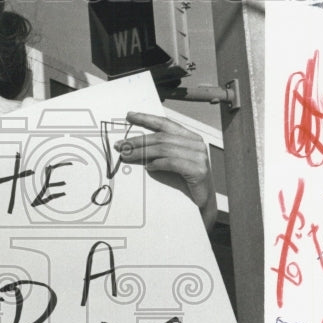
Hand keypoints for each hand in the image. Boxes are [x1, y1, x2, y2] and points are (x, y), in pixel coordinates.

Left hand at [117, 112, 217, 231]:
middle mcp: (196, 144)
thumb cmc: (184, 185)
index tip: (129, 116)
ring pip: (164, 148)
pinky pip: (173, 163)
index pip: (166, 124)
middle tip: (120, 146)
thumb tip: (132, 146)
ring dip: (142, 152)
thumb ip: (159, 152)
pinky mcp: (199, 170)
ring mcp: (199, 156)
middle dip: (138, 141)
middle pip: (161, 137)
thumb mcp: (170, 163)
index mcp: (190, 138)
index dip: (146, 119)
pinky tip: (148, 168)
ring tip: (127, 157)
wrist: (201, 206)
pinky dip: (158, 164)